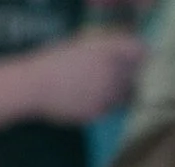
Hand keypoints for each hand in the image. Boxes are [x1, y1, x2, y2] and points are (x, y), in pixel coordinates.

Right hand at [15, 30, 146, 126]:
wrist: (35, 86)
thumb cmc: (55, 61)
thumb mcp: (83, 46)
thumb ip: (107, 50)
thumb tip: (124, 60)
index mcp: (109, 50)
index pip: (140, 51)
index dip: (137, 56)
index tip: (132, 61)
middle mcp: (113, 71)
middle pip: (135, 76)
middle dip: (128, 78)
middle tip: (112, 80)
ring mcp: (106, 93)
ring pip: (125, 96)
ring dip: (118, 95)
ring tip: (98, 92)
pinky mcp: (97, 112)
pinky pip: (109, 110)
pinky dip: (103, 107)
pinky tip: (85, 101)